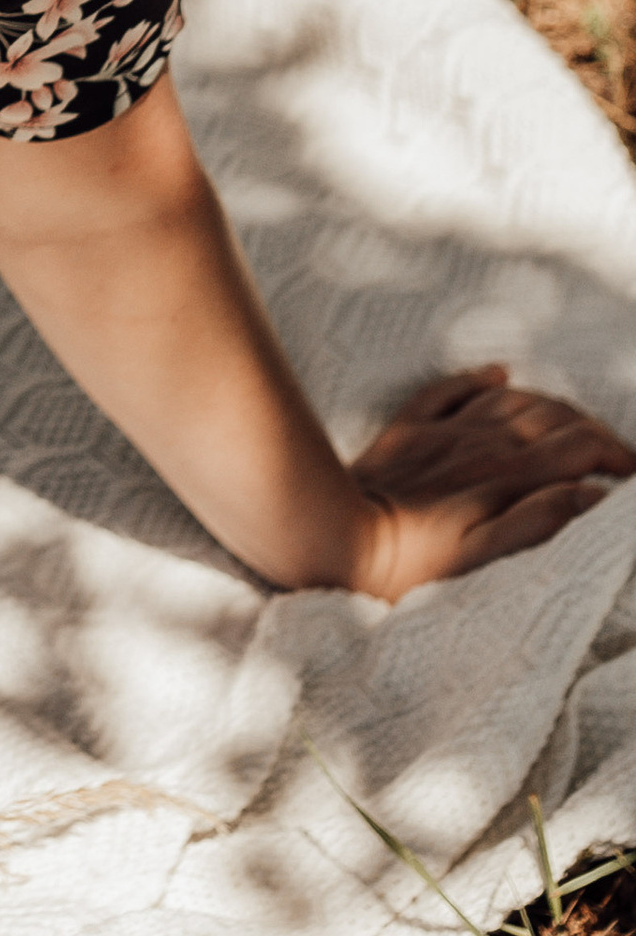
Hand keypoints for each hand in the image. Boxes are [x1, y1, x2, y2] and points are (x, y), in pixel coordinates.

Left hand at [345, 363, 635, 602]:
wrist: (330, 536)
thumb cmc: (407, 561)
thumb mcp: (481, 557)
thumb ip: (539, 522)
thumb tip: (590, 495)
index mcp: (506, 472)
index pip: (578, 448)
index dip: (615, 455)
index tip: (632, 472)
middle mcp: (480, 441)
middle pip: (553, 416)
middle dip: (592, 430)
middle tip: (613, 452)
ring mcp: (443, 430)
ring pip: (512, 398)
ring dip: (550, 405)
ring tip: (573, 422)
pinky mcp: (408, 430)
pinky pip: (449, 389)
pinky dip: (480, 378)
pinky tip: (497, 373)